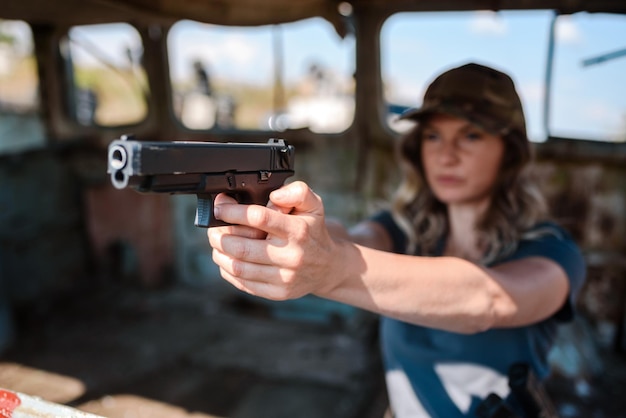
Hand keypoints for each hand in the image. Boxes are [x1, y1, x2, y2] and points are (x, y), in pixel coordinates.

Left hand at [207, 181, 338, 299]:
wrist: (328, 267)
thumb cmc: (313, 231)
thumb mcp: (313, 205)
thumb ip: (297, 192)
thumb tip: (274, 195)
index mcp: (298, 230)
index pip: (259, 218)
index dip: (232, 211)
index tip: (220, 206)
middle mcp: (292, 256)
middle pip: (242, 247)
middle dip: (220, 235)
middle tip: (213, 227)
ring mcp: (284, 277)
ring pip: (238, 267)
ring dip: (220, 253)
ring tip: (217, 243)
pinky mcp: (278, 293)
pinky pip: (243, 283)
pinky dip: (228, 270)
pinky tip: (228, 259)